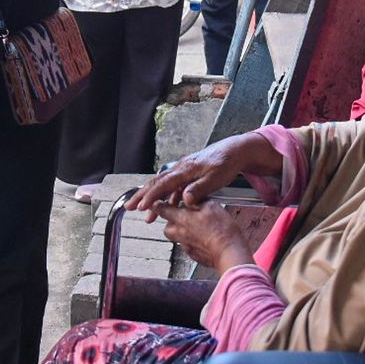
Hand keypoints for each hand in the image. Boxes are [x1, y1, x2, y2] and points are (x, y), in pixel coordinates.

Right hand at [128, 133, 267, 215]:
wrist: (234, 150)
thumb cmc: (226, 163)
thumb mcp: (215, 178)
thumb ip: (199, 189)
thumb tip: (184, 200)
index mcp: (186, 169)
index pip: (163, 184)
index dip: (151, 196)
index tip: (141, 207)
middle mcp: (181, 168)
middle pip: (156, 182)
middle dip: (142, 195)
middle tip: (129, 207)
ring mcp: (183, 170)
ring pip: (163, 184)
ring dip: (153, 198)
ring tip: (145, 213)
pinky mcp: (188, 173)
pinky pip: (172, 185)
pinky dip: (166, 196)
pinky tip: (166, 206)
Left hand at [154, 203, 253, 274]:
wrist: (229, 252)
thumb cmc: (222, 230)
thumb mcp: (211, 206)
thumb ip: (197, 201)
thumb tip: (191, 198)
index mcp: (182, 219)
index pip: (162, 210)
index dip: (157, 205)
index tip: (155, 203)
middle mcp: (180, 233)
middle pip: (167, 227)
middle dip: (171, 221)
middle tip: (180, 216)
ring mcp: (186, 246)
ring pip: (177, 238)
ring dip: (182, 232)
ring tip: (194, 228)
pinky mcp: (194, 255)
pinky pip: (188, 247)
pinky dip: (193, 242)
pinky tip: (203, 239)